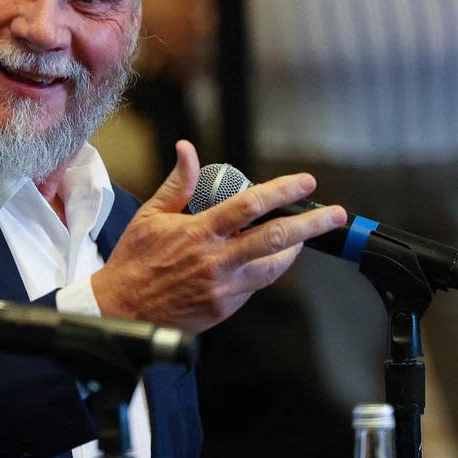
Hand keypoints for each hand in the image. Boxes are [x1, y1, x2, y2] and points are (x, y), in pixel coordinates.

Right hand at [91, 140, 346, 332]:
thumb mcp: (151, 214)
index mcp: (198, 232)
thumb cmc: (135, 259)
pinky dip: (263, 270)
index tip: (303, 181)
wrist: (123, 308)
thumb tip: (187, 150)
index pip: (250, 205)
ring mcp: (223, 287)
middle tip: (334, 215)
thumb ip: (178, 183)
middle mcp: (216, 260)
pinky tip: (262, 260)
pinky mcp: (224, 307)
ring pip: (272, 268)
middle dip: (311, 225)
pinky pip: (254, 286)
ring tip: (304, 238)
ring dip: (293, 251)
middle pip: (276, 239)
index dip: (281, 191)